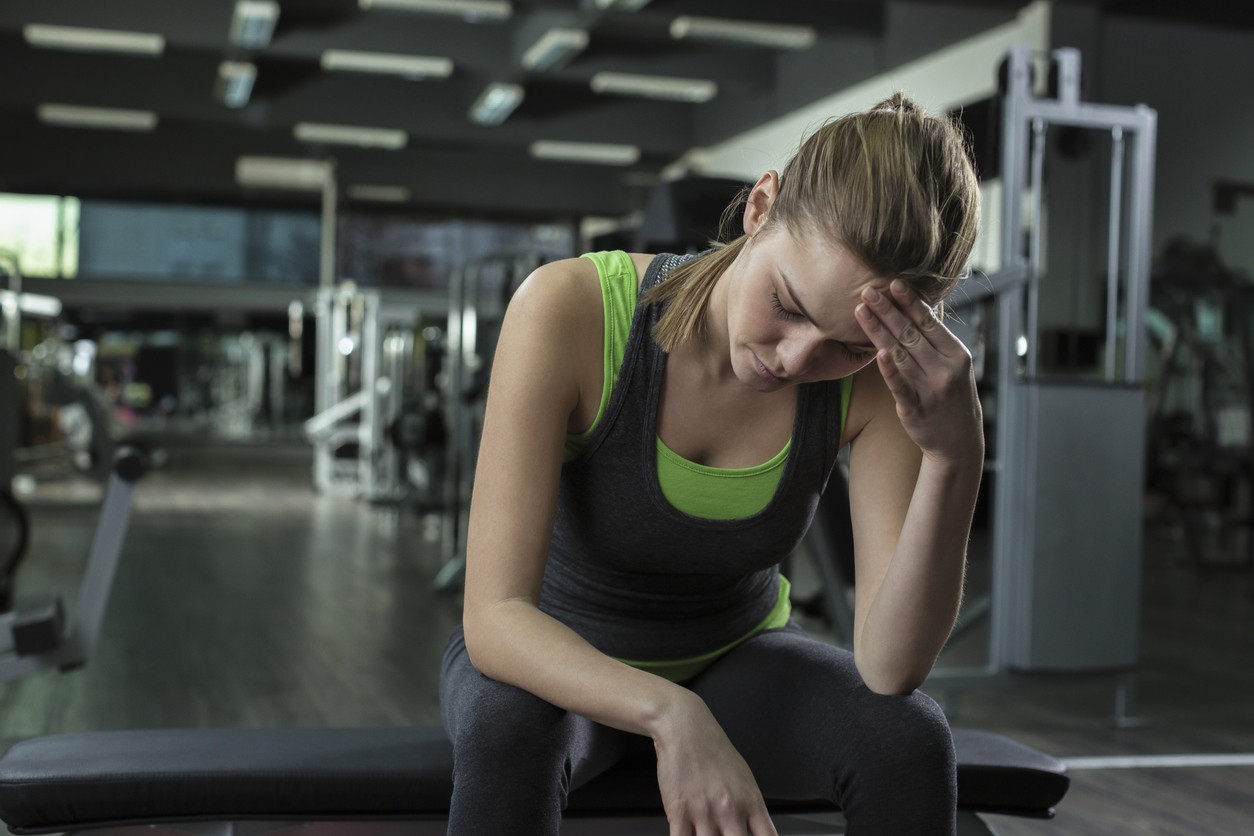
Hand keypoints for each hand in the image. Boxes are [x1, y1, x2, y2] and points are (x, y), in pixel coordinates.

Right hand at [653, 696, 777, 835]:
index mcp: (751, 802)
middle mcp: (730, 811)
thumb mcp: (744, 778)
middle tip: (723, 834)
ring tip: (704, 831)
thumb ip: (750, 809)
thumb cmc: (713, 749)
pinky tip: (686, 833)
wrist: (685, 728)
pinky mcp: (679, 813)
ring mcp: (705, 814)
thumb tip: (754, 831)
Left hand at [855, 280, 983, 464]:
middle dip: (887, 310)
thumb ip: (936, 342)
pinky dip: (889, 370)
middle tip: (867, 291)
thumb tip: (915, 309)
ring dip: (878, 331)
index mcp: (956, 355)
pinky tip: (878, 354)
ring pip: (900, 354)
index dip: (909, 302)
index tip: (893, 283)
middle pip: (910, 334)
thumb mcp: (954, 367)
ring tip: (861, 311)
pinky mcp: (915, 408)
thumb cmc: (951, 396)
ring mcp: (930, 389)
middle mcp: (944, 369)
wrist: (959, 441)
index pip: (929, 323)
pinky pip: (899, 386)